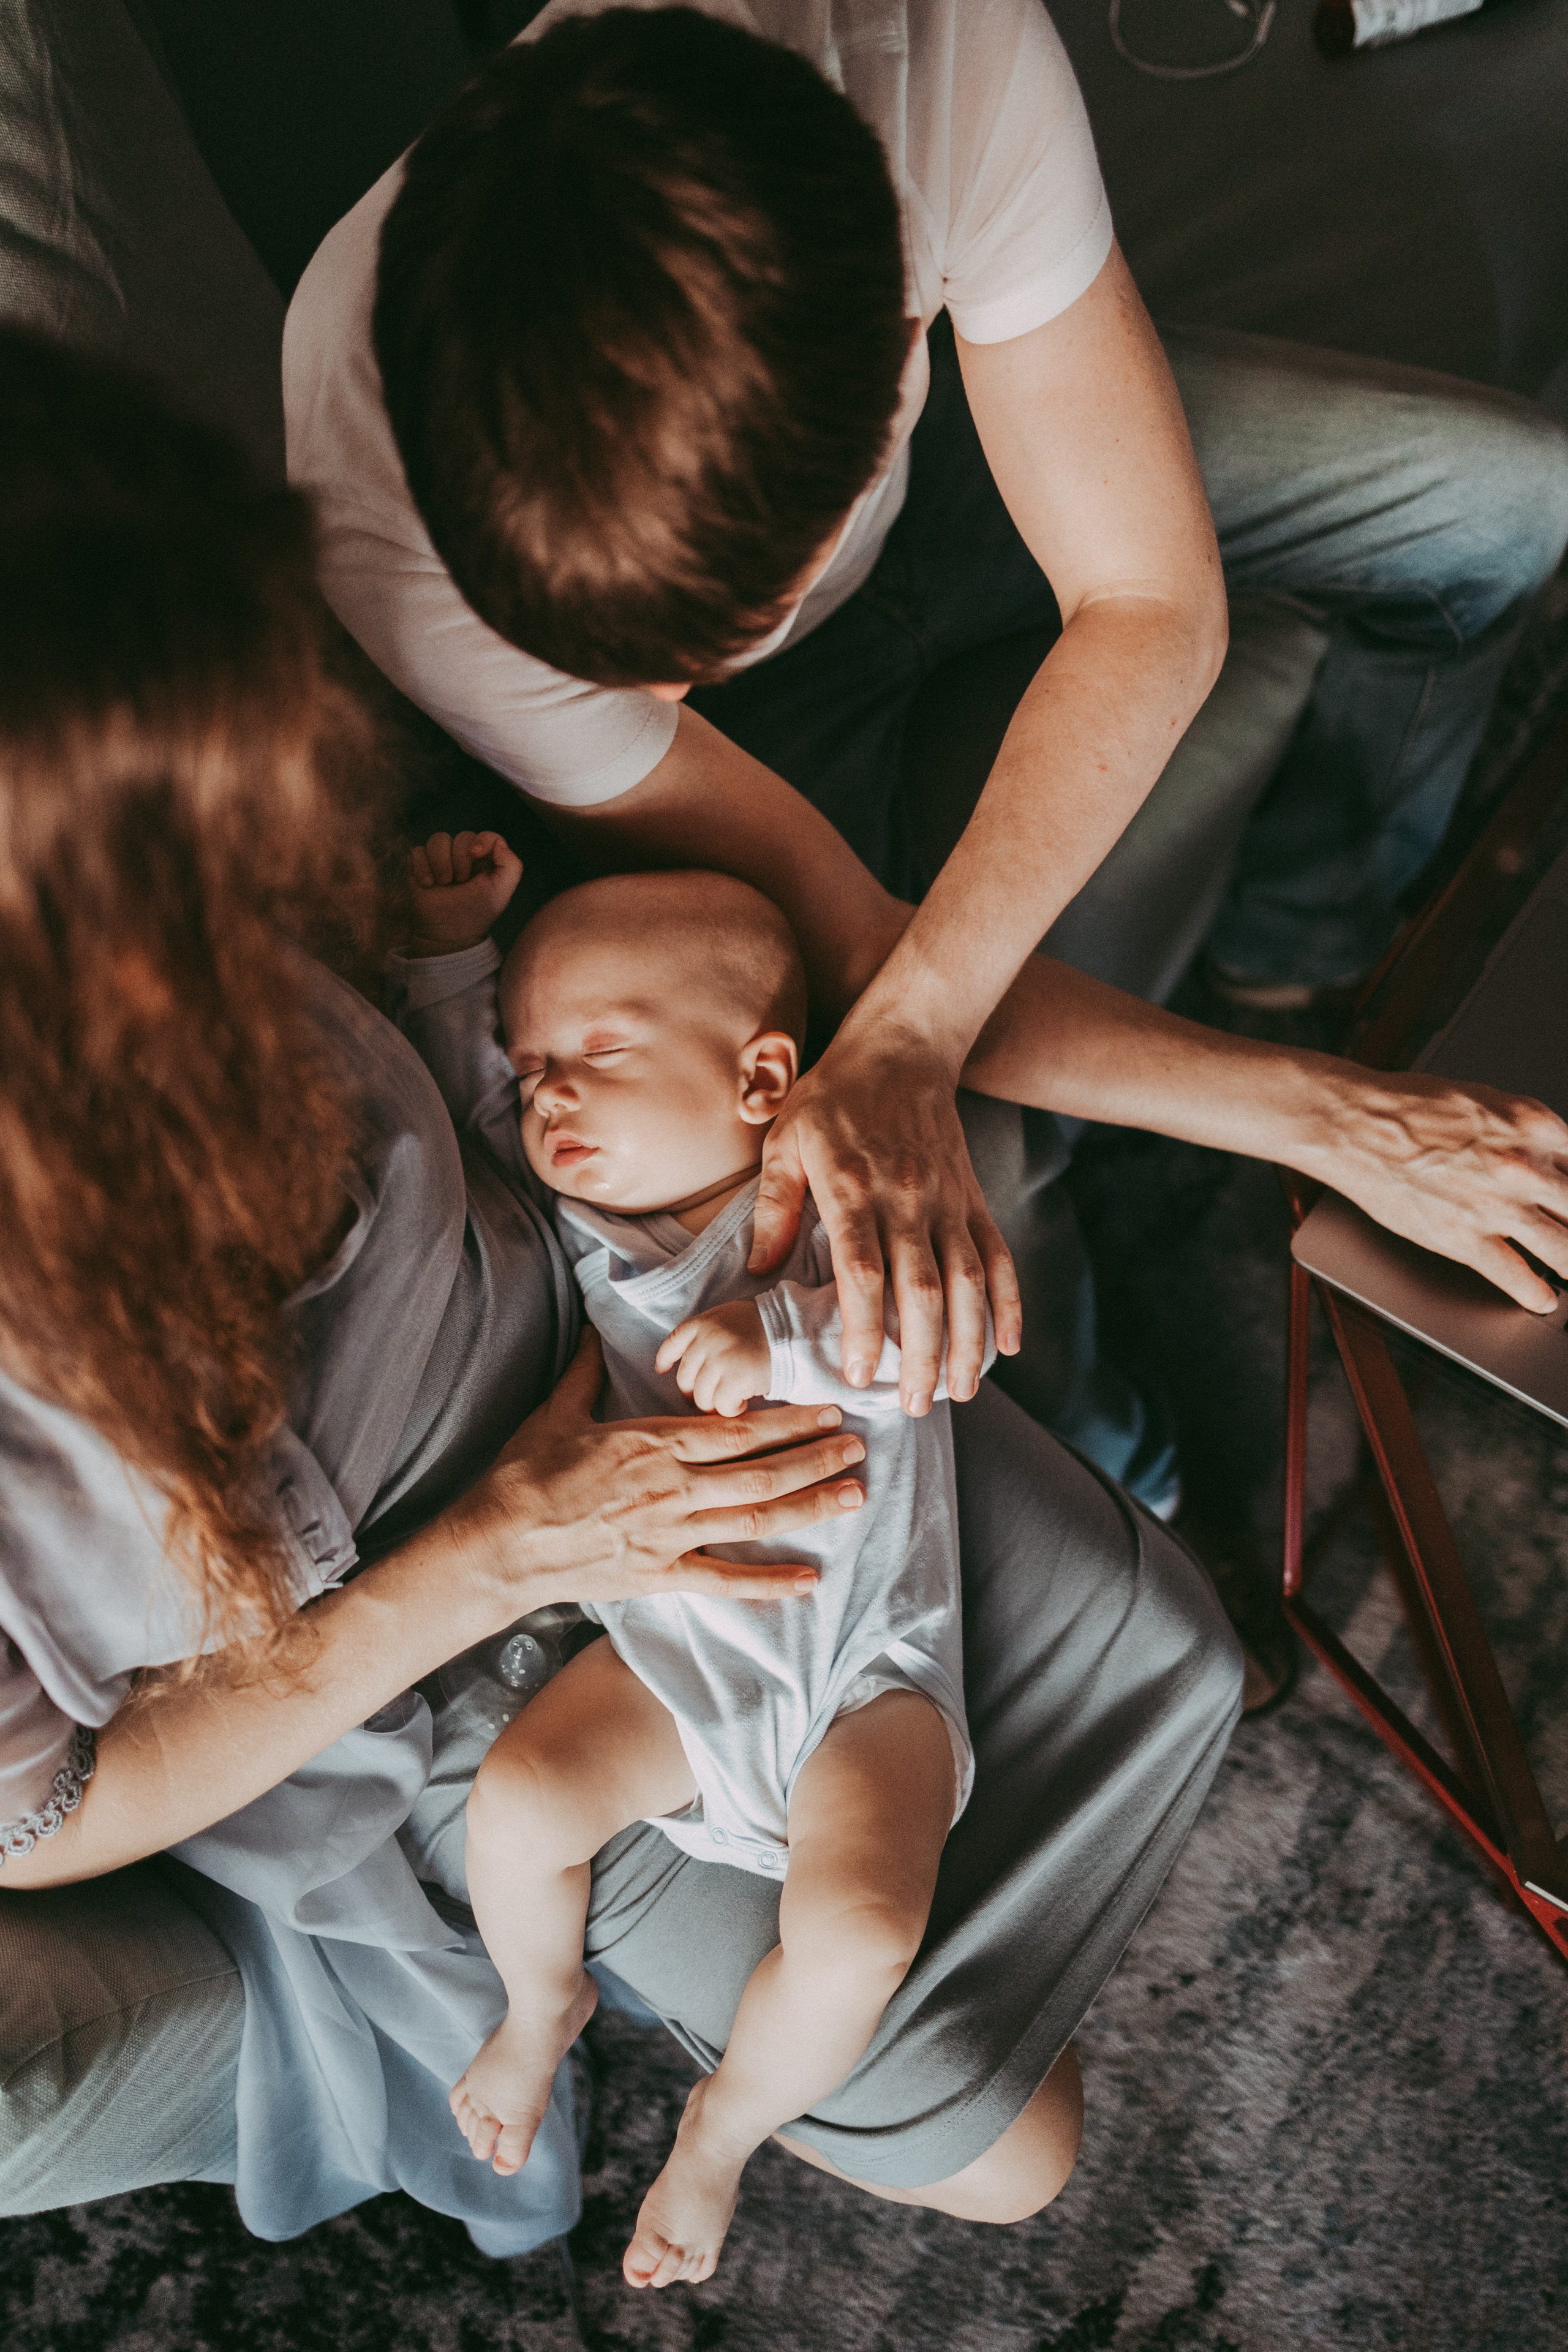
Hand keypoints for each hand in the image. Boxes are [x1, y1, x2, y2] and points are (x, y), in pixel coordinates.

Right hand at [408, 830, 523, 953]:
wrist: (448, 933)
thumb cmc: (476, 913)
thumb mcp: (501, 892)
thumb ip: (511, 866)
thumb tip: (498, 843)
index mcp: (486, 860)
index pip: (488, 836)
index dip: (482, 841)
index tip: (475, 854)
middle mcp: (464, 856)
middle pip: (462, 836)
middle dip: (460, 860)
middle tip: (460, 882)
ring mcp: (442, 859)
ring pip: (438, 839)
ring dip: (440, 863)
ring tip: (443, 884)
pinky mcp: (421, 865)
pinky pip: (417, 851)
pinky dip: (421, 867)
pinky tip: (427, 884)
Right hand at [455, 1328, 866, 1610]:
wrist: (496, 1543)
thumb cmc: (524, 1475)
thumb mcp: (557, 1413)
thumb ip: (587, 1371)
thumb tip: (597, 1331)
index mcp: (652, 1443)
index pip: (737, 1431)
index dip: (789, 1422)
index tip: (827, 1411)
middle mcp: (670, 1488)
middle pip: (759, 1472)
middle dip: (815, 1459)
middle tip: (859, 1449)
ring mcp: (668, 1535)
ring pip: (752, 1518)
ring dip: (808, 1507)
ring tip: (852, 1497)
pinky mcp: (658, 1575)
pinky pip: (722, 1580)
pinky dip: (768, 1584)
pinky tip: (808, 1583)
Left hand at [654, 1300, 771, 1415]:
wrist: (797, 1334)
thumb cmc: (768, 1328)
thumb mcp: (732, 1317)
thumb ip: (710, 1333)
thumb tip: (691, 1362)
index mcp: (705, 1323)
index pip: (674, 1341)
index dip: (665, 1358)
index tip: (661, 1369)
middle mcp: (707, 1341)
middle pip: (685, 1378)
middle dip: (697, 1391)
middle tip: (715, 1395)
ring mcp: (719, 1361)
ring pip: (701, 1396)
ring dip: (716, 1403)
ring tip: (734, 1398)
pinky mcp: (734, 1380)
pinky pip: (721, 1406)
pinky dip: (731, 1410)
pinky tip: (744, 1403)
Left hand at [750, 1021, 1020, 1415]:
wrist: (901, 1047)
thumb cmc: (831, 1097)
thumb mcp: (784, 1141)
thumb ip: (774, 1206)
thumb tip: (760, 1270)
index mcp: (853, 1190)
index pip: (864, 1272)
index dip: (865, 1328)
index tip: (859, 1375)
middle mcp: (907, 1200)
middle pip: (923, 1289)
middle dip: (922, 1354)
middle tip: (916, 1407)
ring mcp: (948, 1200)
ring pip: (968, 1281)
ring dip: (969, 1341)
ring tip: (960, 1392)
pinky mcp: (973, 1197)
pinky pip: (998, 1256)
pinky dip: (1010, 1302)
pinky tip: (1007, 1346)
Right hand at [1313, 1068, 1567, 1310]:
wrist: (1357, 1126)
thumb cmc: (1409, 1107)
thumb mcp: (1485, 1100)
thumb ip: (1525, 1130)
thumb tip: (1548, 1153)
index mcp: (1533, 1127)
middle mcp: (1524, 1168)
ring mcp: (1497, 1206)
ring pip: (1564, 1250)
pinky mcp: (1464, 1238)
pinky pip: (1516, 1276)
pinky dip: (1536, 1295)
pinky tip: (1543, 1299)